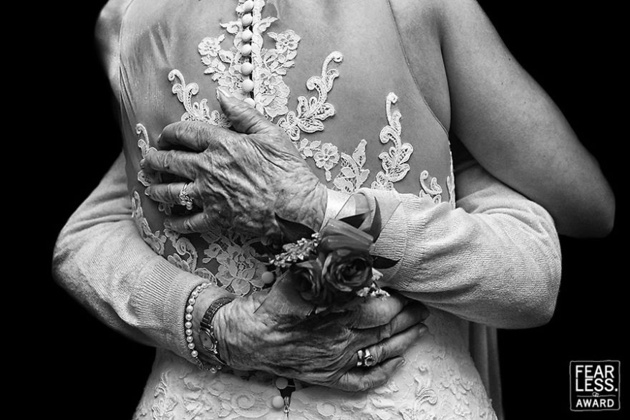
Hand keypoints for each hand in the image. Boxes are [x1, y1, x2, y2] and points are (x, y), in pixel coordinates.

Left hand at [143, 88, 326, 237]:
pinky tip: (170, 222)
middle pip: (169, 162)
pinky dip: (177, 222)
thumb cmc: (288, 169)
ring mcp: (210, 194)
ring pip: (172, 191)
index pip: (184, 133)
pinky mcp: (217, 218)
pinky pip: (189, 222)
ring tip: (151, 189)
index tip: (163, 137)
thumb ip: (243, 113)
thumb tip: (222, 95)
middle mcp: (208, 168)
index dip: (168, 133)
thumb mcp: (270, 133)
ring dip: (157, 189)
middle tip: (149, 161)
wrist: (297, 205)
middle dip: (155, 160)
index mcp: (221, 143)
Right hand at [212, 278, 428, 390]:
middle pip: (386, 329)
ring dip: (405, 341)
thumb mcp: (295, 274)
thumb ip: (322, 259)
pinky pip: (363, 380)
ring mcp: (336, 360)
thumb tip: (344, 237)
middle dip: (409, 317)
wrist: (245, 338)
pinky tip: (396, 362)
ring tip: (420, 329)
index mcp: (335, 313)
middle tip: (423, 305)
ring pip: (381, 353)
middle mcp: (341, 338)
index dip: (398, 299)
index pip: (380, 307)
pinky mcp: (328, 376)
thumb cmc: (271, 304)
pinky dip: (383, 372)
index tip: (408, 288)